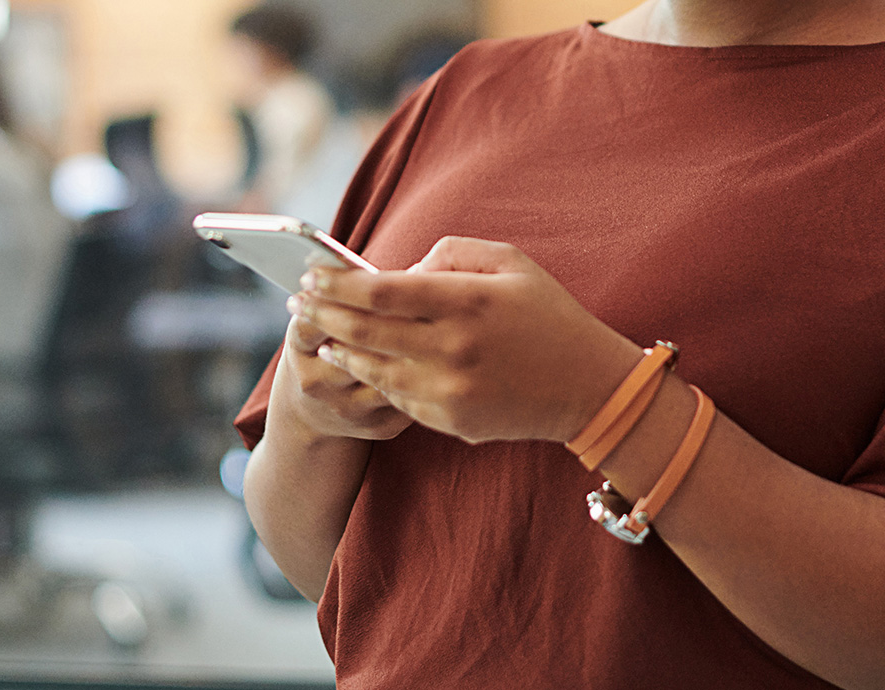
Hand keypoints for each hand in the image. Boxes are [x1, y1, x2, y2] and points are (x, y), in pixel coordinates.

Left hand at [295, 237, 640, 443]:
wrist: (587, 387)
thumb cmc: (549, 316)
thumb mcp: (512, 262)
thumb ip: (452, 253)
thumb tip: (404, 270)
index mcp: (467, 301)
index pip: (380, 290)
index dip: (337, 282)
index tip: (312, 273)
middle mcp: (452, 348)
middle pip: (364, 330)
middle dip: (321, 313)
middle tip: (297, 301)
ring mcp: (449, 389)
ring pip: (371, 368)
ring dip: (337, 348)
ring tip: (317, 333)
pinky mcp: (450, 420)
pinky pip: (396, 396)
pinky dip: (371, 376)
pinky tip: (357, 362)